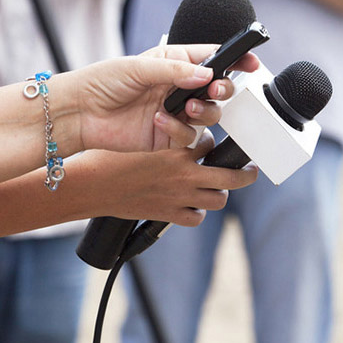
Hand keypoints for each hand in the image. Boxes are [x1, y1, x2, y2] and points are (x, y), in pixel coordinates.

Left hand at [62, 44, 259, 154]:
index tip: (250, 62)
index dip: (235, 59)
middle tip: (215, 88)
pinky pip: (189, 136)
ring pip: (209, 113)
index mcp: (174, 62)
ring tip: (187, 106)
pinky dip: (179, 129)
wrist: (79, 114)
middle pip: (218, 88)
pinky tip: (159, 121)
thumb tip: (207, 74)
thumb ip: (176, 70)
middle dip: (223, 88)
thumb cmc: (103, 82)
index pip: (212, 57)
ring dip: (205, 110)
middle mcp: (178, 87)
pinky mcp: (168, 135)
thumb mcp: (139, 67)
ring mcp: (175, 112)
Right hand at [85, 131, 258, 224]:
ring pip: (218, 199)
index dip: (212, 142)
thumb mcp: (142, 135)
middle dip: (245, 174)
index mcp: (178, 148)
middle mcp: (184, 174)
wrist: (91, 186)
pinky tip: (192, 206)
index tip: (212, 143)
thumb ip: (165, 132)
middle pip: (231, 176)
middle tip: (250, 171)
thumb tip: (177, 125)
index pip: (212, 142)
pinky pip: (196, 218)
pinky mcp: (168, 215)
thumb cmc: (110, 155)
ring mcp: (179, 197)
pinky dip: (197, 213)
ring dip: (219, 193)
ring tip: (219, 189)